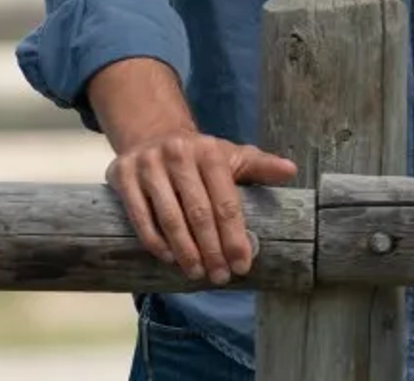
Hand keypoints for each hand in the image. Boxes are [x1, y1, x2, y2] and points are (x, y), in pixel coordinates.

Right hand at [105, 129, 297, 284]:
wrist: (153, 135)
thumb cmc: (200, 156)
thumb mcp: (232, 155)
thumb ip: (260, 166)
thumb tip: (291, 171)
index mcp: (210, 151)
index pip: (226, 202)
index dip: (234, 236)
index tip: (242, 265)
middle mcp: (178, 154)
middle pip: (199, 212)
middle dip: (212, 250)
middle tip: (220, 277)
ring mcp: (148, 164)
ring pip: (170, 217)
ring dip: (185, 251)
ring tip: (197, 273)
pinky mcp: (121, 175)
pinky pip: (140, 216)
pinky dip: (155, 241)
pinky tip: (169, 259)